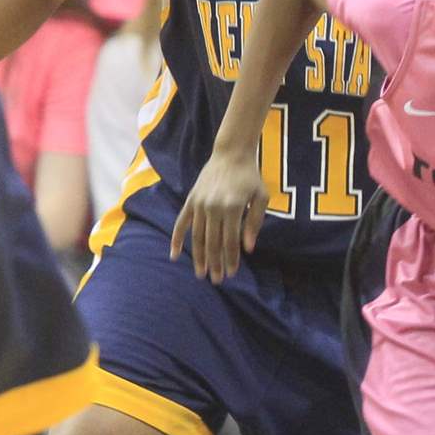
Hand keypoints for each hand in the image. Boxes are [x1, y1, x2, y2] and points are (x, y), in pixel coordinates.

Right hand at [170, 147, 267, 281]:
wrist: (231, 154)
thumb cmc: (250, 177)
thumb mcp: (261, 198)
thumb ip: (255, 223)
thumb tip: (248, 248)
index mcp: (233, 207)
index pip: (231, 240)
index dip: (231, 259)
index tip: (232, 274)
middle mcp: (213, 207)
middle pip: (213, 242)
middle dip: (215, 263)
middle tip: (217, 281)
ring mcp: (199, 204)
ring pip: (197, 237)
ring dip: (198, 257)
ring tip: (200, 273)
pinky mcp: (190, 201)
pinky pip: (181, 223)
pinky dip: (176, 239)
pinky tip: (173, 255)